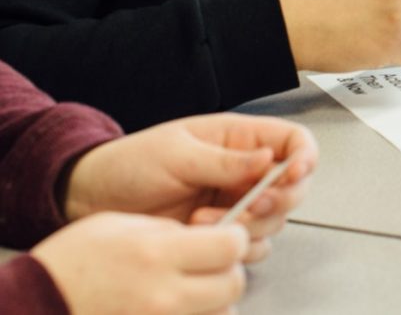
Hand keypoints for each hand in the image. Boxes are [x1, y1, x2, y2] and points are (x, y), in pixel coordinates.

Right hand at [31, 212, 247, 314]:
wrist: (35, 304)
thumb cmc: (73, 260)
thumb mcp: (123, 225)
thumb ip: (170, 231)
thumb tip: (205, 236)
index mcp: (157, 254)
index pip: (230, 246)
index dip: (235, 237)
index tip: (227, 233)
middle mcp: (163, 295)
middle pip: (232, 285)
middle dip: (229, 270)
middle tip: (211, 263)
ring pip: (220, 314)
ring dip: (215, 299)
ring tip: (191, 286)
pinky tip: (180, 307)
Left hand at [64, 113, 316, 263]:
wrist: (92, 200)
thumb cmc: (131, 163)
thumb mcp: (178, 153)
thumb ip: (225, 160)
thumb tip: (270, 158)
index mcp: (240, 138)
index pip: (293, 141)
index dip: (304, 156)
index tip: (293, 174)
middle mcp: (245, 171)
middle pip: (294, 186)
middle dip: (278, 200)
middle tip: (250, 206)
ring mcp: (234, 203)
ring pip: (274, 220)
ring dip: (249, 227)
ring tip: (204, 222)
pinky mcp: (219, 233)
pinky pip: (249, 246)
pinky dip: (232, 248)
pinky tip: (199, 235)